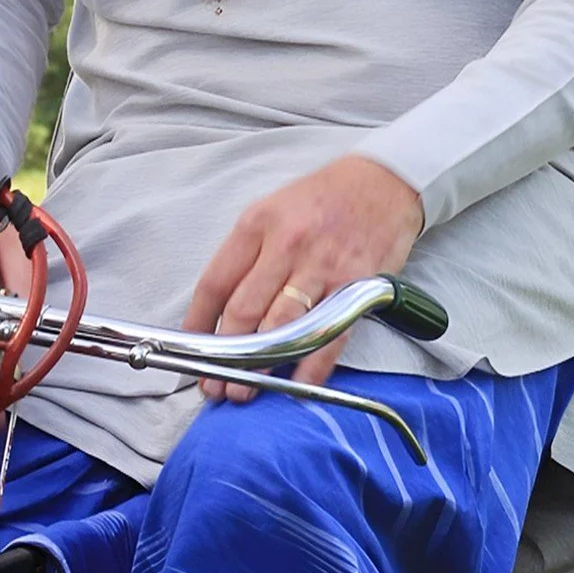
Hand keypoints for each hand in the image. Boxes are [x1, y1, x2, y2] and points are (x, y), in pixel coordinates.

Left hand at [183, 155, 424, 396]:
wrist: (385, 181)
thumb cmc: (324, 198)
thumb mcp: (273, 209)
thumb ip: (247, 254)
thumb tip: (220, 309)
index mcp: (259, 223)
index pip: (215, 283)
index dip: (197, 325)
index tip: (189, 352)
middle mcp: (288, 244)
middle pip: (244, 312)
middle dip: (223, 356)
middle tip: (214, 384)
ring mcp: (324, 266)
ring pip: (281, 329)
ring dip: (258, 368)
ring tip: (244, 390)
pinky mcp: (356, 286)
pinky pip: (328, 337)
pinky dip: (310, 368)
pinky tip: (293, 385)